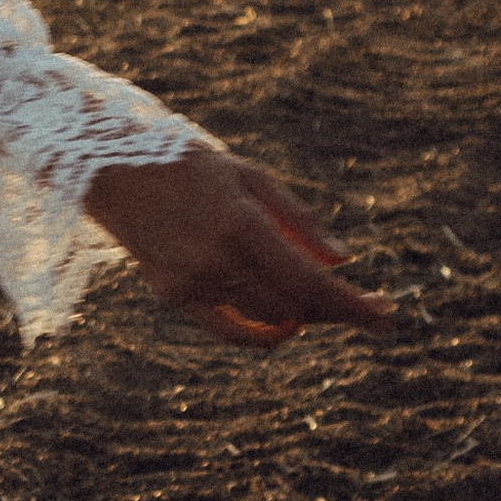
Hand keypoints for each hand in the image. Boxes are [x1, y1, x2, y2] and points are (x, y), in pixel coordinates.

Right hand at [83, 147, 397, 343]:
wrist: (114, 172)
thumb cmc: (190, 167)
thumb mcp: (249, 176)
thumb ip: (299, 220)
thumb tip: (343, 262)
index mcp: (241, 222)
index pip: (312, 280)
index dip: (353, 305)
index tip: (387, 318)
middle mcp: (218, 258)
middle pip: (296, 305)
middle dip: (337, 311)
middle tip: (363, 308)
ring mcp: (194, 281)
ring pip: (269, 319)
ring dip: (303, 317)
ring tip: (320, 304)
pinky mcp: (175, 296)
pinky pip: (230, 332)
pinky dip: (263, 333)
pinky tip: (285, 325)